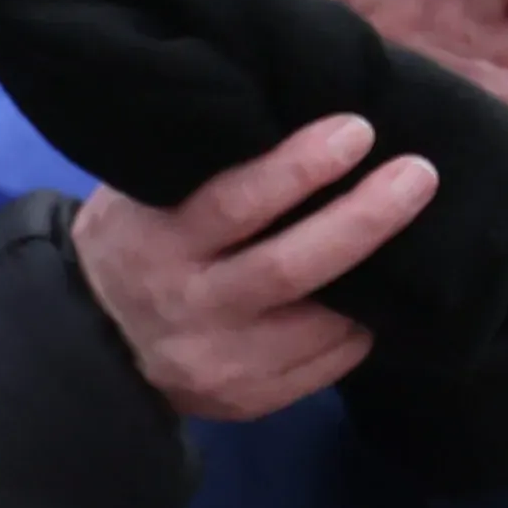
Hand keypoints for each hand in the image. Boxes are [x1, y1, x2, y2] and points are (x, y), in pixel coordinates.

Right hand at [75, 114, 436, 421]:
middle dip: (364, 219)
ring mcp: (217, 361)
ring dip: (379, 280)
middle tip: (418, 175)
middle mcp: (186, 307)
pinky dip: (360, 328)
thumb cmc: (132, 241)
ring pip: (322, 324)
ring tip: (415, 237)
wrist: (88, 340)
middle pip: (290, 267)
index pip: (234, 204)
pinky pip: (327, 364)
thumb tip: (297, 107)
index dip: (301, 167)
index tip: (357, 130)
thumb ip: (202, 165)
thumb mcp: (139, 194)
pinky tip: (372, 300)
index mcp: (155, 245)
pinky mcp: (246, 399)